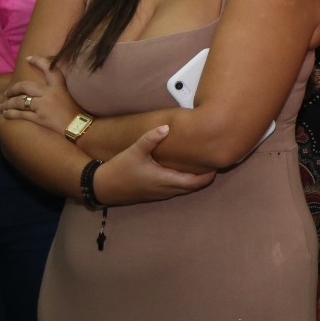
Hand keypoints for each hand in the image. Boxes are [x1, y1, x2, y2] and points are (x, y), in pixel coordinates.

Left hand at [0, 56, 81, 134]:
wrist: (79, 126)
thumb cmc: (76, 110)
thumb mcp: (68, 94)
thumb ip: (57, 88)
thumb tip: (42, 87)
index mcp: (58, 86)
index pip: (48, 69)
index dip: (38, 62)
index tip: (28, 58)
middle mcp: (49, 93)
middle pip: (25, 86)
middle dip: (13, 89)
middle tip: (8, 92)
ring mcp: (43, 105)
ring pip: (19, 101)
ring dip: (8, 103)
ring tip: (2, 105)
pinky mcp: (39, 118)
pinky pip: (20, 114)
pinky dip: (10, 114)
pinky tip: (5, 114)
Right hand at [95, 125, 215, 205]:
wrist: (102, 187)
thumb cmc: (119, 169)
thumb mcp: (134, 151)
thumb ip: (150, 138)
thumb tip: (166, 126)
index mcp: (164, 180)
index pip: (194, 182)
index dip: (208, 175)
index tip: (218, 163)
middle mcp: (165, 190)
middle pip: (193, 187)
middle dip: (205, 177)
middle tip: (215, 162)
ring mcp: (160, 194)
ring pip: (184, 189)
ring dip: (195, 180)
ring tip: (204, 165)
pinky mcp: (154, 194)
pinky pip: (175, 189)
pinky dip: (184, 182)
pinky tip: (185, 171)